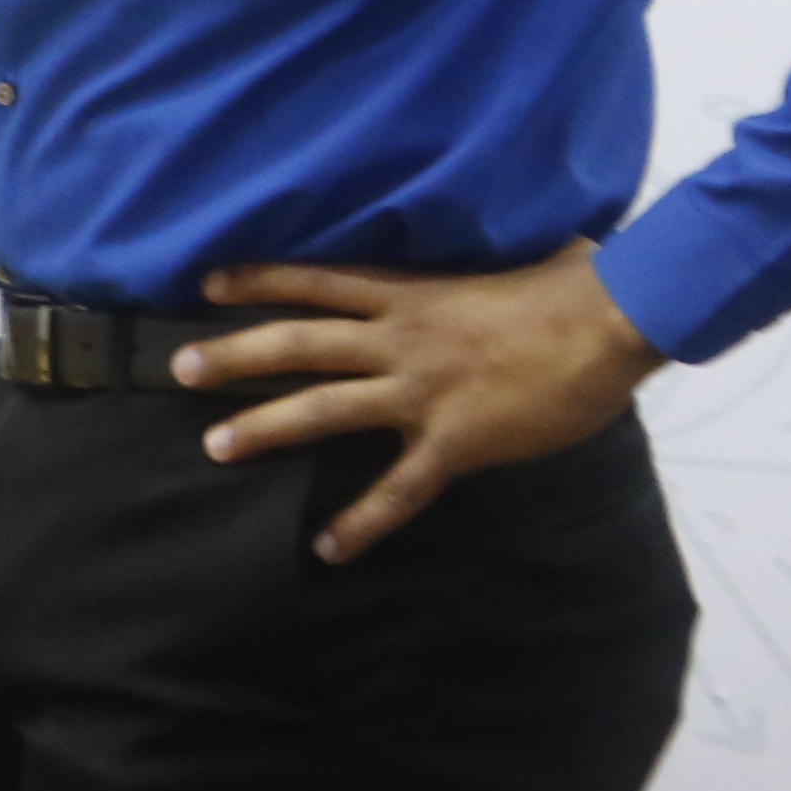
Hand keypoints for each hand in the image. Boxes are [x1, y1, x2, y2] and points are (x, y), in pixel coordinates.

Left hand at [173, 241, 660, 562]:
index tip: (209, 283)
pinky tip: (328, 548)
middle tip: (178, 367)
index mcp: (412, 294)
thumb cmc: (577, 283)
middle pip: (298, 343)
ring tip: (215, 446)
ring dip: (264, 429)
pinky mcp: (453, 441)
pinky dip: (361, 523)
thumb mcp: (514, 256)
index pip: (319, 281)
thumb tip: (503, 242)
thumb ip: (483, 261)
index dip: (261, 279)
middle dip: (234, 356)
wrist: (612, 320)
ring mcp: (422, 392)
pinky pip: (396, 491)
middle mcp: (401, 340)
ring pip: (324, 408)